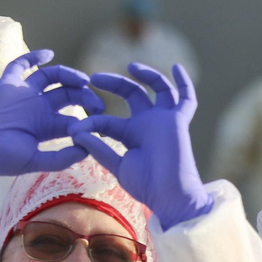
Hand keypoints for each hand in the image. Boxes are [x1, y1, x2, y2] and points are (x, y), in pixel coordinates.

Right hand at [0, 49, 103, 187]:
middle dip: (86, 97)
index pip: (76, 118)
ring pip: (52, 78)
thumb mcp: (35, 161)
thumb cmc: (0, 158)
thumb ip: (60, 157)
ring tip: (83, 81)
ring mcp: (25, 94)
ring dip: (69, 76)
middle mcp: (39, 108)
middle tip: (97, 104)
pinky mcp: (9, 84)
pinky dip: (35, 57)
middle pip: (69, 95)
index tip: (100, 123)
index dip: (90, 120)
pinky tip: (49, 54)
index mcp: (48, 127)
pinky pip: (22, 65)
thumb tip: (86, 149)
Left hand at [71, 63, 211, 229]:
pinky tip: (177, 67)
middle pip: (132, 93)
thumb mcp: (117, 164)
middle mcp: (147, 123)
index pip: (107, 119)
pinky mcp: (178, 121)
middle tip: (94, 78)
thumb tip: (76, 133)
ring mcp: (163, 120)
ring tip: (130, 66)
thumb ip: (99, 148)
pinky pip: (186, 99)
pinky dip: (184, 83)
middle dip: (114, 83)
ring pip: (158, 89)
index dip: (91, 120)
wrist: (168, 195)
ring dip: (146, 75)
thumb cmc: (145, 185)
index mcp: (130, 134)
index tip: (75, 127)